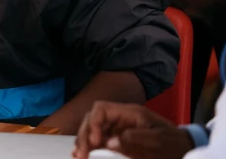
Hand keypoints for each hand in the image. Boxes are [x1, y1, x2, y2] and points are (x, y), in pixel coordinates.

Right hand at [73, 102, 193, 158]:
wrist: (184, 149)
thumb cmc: (174, 145)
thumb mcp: (158, 142)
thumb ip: (135, 139)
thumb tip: (109, 142)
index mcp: (130, 113)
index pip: (101, 109)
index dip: (93, 123)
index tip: (95, 142)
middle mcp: (120, 118)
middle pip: (92, 119)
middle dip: (84, 135)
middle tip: (82, 154)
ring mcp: (118, 128)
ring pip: (92, 129)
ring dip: (83, 141)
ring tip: (78, 156)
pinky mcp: (117, 139)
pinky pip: (98, 139)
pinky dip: (88, 146)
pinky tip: (82, 153)